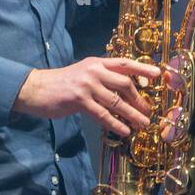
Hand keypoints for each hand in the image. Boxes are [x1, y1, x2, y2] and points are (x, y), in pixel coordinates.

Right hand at [14, 57, 160, 137]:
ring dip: (132, 114)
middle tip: (147, 112)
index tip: (158, 74)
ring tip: (142, 124)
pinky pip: (103, 114)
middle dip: (139, 99)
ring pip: (117, 101)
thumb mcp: (82, 74)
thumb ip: (101, 78)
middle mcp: (94, 71)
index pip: (124, 63)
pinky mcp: (79, 100)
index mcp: (96, 63)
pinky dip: (116, 123)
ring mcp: (87, 85)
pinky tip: (124, 130)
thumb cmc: (61, 84)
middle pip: (125, 84)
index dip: (142, 68)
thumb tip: (123, 91)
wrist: (36, 89)